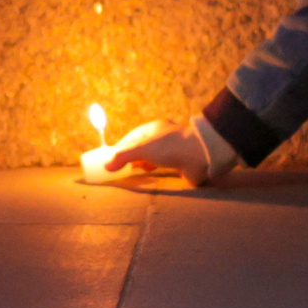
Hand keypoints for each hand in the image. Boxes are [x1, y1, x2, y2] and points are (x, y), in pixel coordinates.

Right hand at [105, 115, 237, 186]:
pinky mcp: (182, 165)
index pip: (133, 137)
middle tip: (120, 169)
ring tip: (133, 173)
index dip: (121, 147)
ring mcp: (174, 152)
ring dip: (145, 165)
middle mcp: (164, 138)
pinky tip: (151, 178)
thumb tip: (107, 166)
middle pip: (143, 148)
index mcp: (154, 129)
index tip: (111, 158)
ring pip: (155, 158)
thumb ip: (124, 156)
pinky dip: (157, 173)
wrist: (201, 155)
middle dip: (132, 157)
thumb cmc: (170, 146)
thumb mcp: (143, 148)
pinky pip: (166, 170)